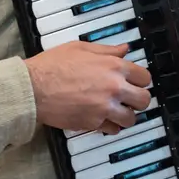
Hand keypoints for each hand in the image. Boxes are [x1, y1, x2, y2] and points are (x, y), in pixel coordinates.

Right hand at [25, 41, 152, 134]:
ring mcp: (105, 107)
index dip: (140, 81)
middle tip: (128, 100)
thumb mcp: (80, 48)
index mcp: (113, 66)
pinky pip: (113, 130)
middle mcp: (114, 87)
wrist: (33, 88)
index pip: (144, 77)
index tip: (134, 83)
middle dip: (138, 100)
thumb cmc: (52, 66)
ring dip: (125, 115)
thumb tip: (124, 49)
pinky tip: (103, 119)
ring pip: (131, 119)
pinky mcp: (94, 123)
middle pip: (143, 100)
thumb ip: (106, 50)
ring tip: (116, 111)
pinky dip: (110, 126)